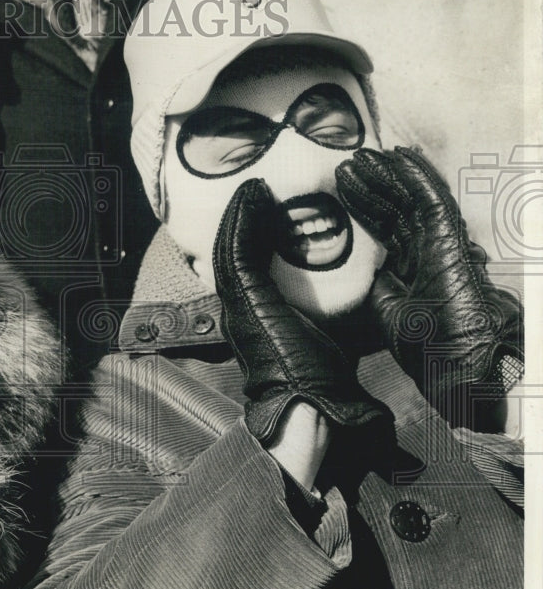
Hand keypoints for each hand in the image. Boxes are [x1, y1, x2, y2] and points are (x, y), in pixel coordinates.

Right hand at [213, 178, 388, 441]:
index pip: (249, 261)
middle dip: (246, 216)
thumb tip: (358, 285)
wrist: (311, 403)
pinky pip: (237, 246)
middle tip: (260, 187)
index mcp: (254, 309)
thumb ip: (326, 304)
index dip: (256, 233)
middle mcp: (238, 302)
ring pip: (231, 242)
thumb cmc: (323, 375)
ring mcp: (235, 298)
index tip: (272, 209)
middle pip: (235, 247)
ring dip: (243, 210)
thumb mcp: (324, 327)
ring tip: (256, 185)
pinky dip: (244, 217)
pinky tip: (254, 193)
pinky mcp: (242, 294)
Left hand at [335, 147, 523, 427]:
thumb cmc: (427, 347)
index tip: (341, 184)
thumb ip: (375, 288)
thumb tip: (361, 270)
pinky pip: (432, 201)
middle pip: (396, 207)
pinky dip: (416, 177)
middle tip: (346, 161)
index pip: (385, 225)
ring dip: (388, 173)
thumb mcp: (386, 313)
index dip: (365, 204)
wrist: (457, 365)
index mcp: (412, 267)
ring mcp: (441, 243)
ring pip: (412, 198)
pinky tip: (399, 157)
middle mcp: (427, 250)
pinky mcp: (451, 241)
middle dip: (372, 183)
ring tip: (363, 154)